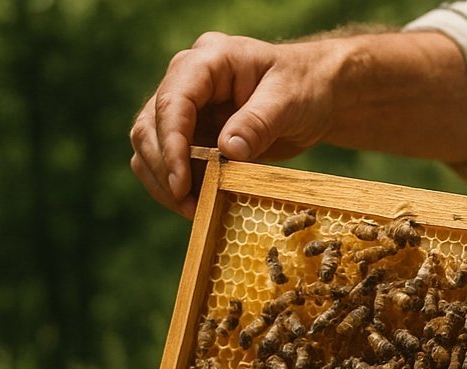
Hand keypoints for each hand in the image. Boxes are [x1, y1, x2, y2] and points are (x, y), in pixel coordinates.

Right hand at [129, 33, 350, 217]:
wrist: (316, 94)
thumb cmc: (305, 87)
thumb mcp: (289, 101)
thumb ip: (258, 122)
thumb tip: (226, 151)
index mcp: (209, 60)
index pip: (173, 100)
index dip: (171, 144)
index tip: (180, 183)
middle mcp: (187, 79)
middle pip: (151, 124)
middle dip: (165, 168)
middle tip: (190, 206)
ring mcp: (186, 106)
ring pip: (150, 145)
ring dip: (165, 181)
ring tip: (195, 210)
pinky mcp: (192, 132)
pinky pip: (168, 160)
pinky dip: (177, 184)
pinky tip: (199, 204)